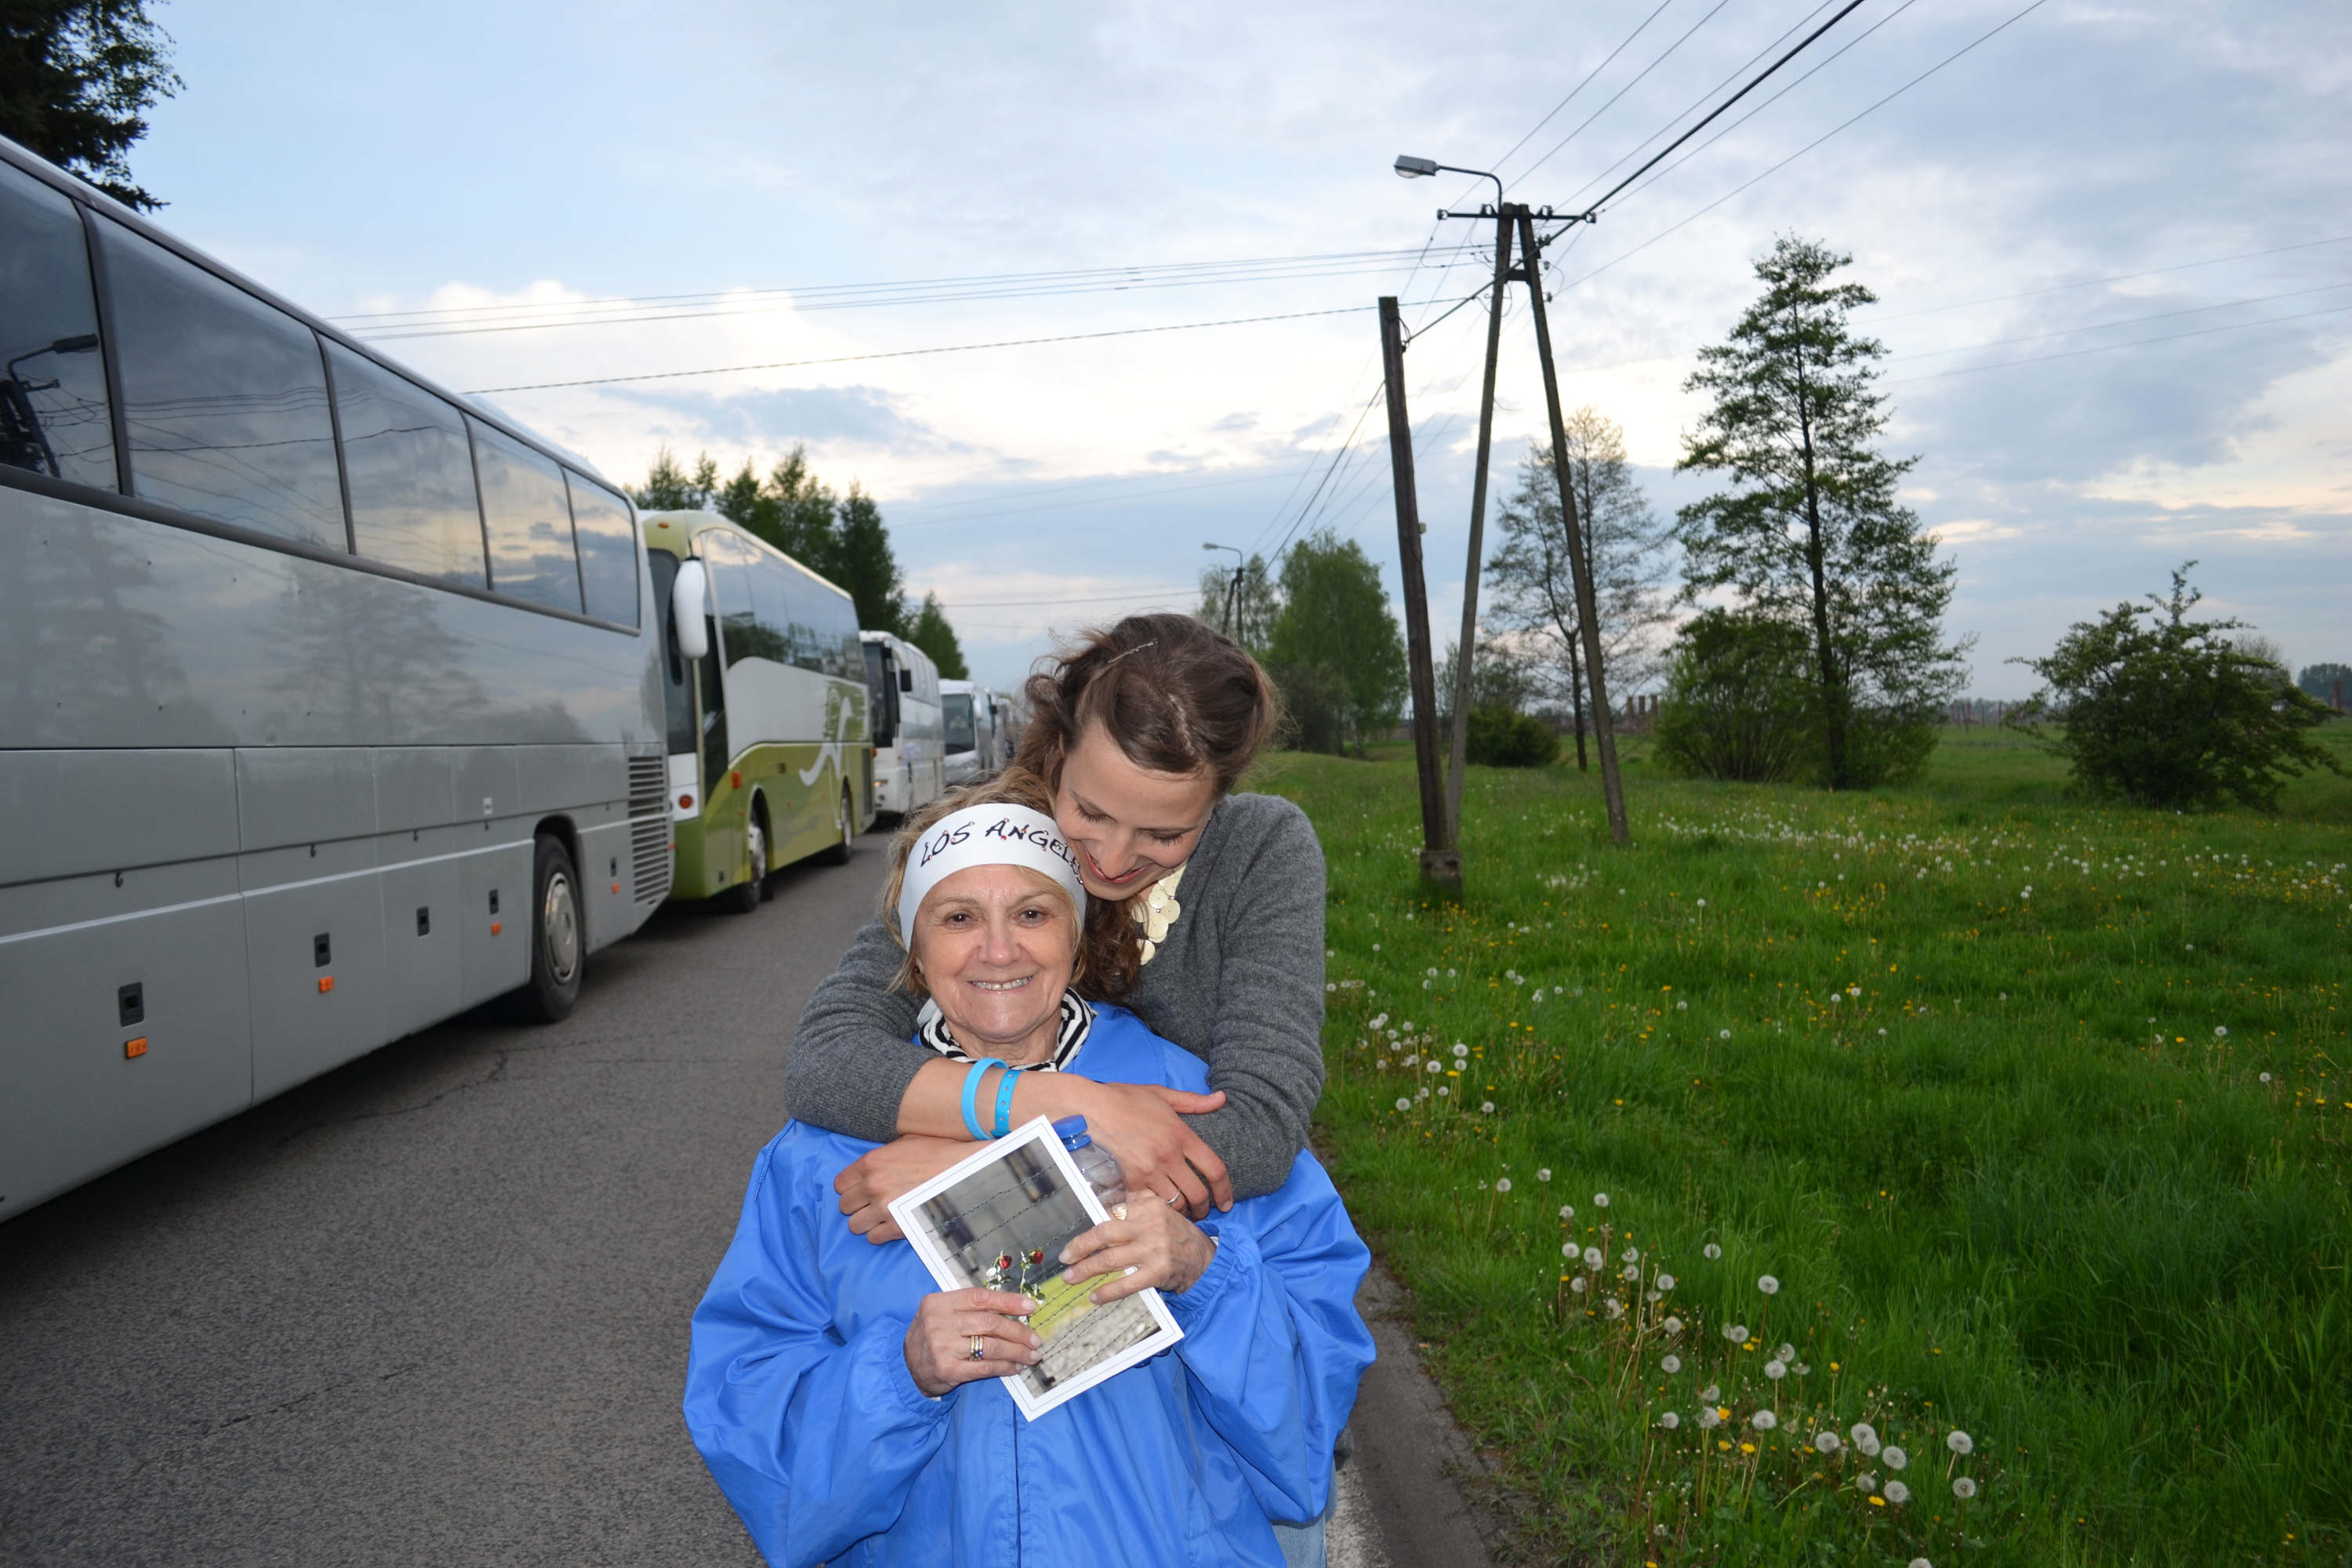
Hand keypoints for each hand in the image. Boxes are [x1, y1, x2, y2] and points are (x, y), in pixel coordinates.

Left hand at [835, 1136, 971, 1243]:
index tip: (859, 1191)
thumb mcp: (905, 1142)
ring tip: (879, 1217)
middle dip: (856, 1206)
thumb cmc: (938, 1152)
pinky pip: (873, 1237)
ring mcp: (883, 1207)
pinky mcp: (897, 1226)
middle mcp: (872, 1185)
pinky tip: (889, 1226)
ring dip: (865, 1222)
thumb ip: (882, 1155)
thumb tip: (874, 1165)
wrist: (963, 1170)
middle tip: (870, 1204)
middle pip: (844, 1206)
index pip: (839, 1184)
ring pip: (854, 1225)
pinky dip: (879, 1234)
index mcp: (871, 1162)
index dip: (849, 1188)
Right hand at [904, 1288, 1042, 1397]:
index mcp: (939, 1303)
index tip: (1029, 1306)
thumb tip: (1012, 1309)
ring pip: (991, 1346)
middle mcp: (939, 1323)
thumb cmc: (931, 1335)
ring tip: (1031, 1354)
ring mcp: (943, 1347)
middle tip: (1035, 1338)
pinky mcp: (948, 1370)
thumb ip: (970, 1308)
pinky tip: (1015, 1367)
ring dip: (1017, 1351)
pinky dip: (1005, 1367)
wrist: (906, 1367)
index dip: (1008, 1301)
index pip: (980, 1297)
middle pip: (990, 1323)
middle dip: (1018, 1331)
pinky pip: (985, 1367)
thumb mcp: (942, 1313)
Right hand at [1056, 1078, 1233, 1218]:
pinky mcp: (1129, 1182)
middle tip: (1203, 1213)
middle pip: (1198, 1194)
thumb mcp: (1161, 1094)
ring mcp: (1148, 1171)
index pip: (1214, 1169)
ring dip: (1181, 1212)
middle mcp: (1168, 1156)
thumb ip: (1193, 1101)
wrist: (1089, 1109)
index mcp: (1181, 1134)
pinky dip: (1156, 1210)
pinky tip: (1156, 1211)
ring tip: (1180, 1213)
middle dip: (1204, 1209)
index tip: (1226, 1202)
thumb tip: (1221, 1098)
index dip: (1225, 1190)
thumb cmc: (1124, 1099)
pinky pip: (1150, 1204)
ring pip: (1175, 1204)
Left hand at [1058, 1200, 1216, 1305]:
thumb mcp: (1160, 1211)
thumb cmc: (1176, 1235)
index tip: (1075, 1240)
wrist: (1205, 1259)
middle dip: (1080, 1246)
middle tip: (1065, 1257)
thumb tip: (1102, 1204)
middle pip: (1104, 1233)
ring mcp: (1154, 1249)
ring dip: (1086, 1270)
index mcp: (1149, 1205)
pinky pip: (1126, 1284)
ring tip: (1071, 1277)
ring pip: (1110, 1259)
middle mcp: (1151, 1225)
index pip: (1110, 1214)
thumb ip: (1134, 1203)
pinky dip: (1107, 1292)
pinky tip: (1095, 1296)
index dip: (1089, 1229)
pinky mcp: (1158, 1272)